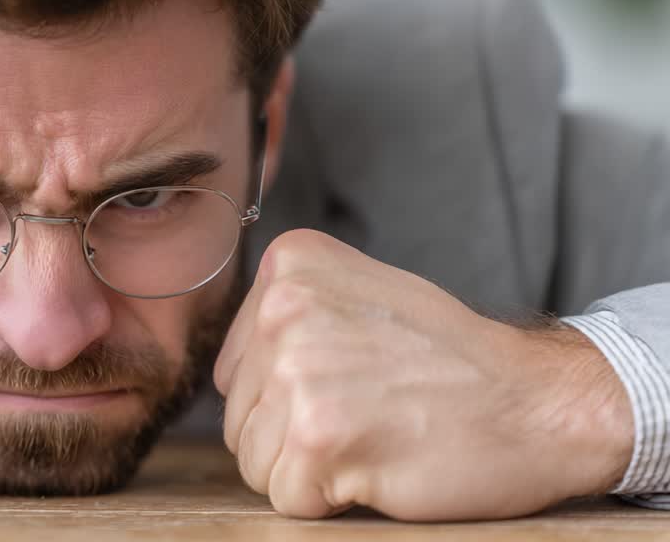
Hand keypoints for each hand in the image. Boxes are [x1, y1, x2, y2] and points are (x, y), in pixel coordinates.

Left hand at [213, 229, 632, 520]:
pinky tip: (379, 463)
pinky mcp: (317, 435)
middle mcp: (283, 308)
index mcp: (291, 265)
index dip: (287, 396)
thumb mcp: (357, 297)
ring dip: (309, 469)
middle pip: (238, 415)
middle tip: (369, 412)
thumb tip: (226, 374)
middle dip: (293, 434)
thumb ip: (287, 317)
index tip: (352, 381)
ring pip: (253, 460)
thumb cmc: (450, 360)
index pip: (234, 367)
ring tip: (373, 435)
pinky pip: (286, 496)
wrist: (539, 401)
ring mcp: (298, 369)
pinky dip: (330, 500)